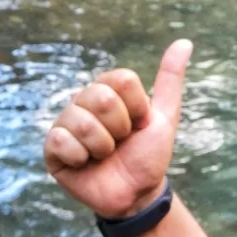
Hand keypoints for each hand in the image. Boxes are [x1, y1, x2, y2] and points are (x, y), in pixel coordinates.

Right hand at [43, 39, 191, 218]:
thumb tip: (185, 42)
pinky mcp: (52, 149)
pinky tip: (84, 163)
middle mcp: (83, 102)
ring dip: (102, 147)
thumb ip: (170, 79)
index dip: (137, 108)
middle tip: (120, 142)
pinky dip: (79, 157)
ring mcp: (65, 123)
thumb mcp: (164, 116)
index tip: (139, 124)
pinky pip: (60, 140)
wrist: (136, 195)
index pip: (123, 80)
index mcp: (107, 90)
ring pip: (83, 121)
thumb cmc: (148, 155)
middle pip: (102, 98)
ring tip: (103, 156)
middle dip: (120, 128)